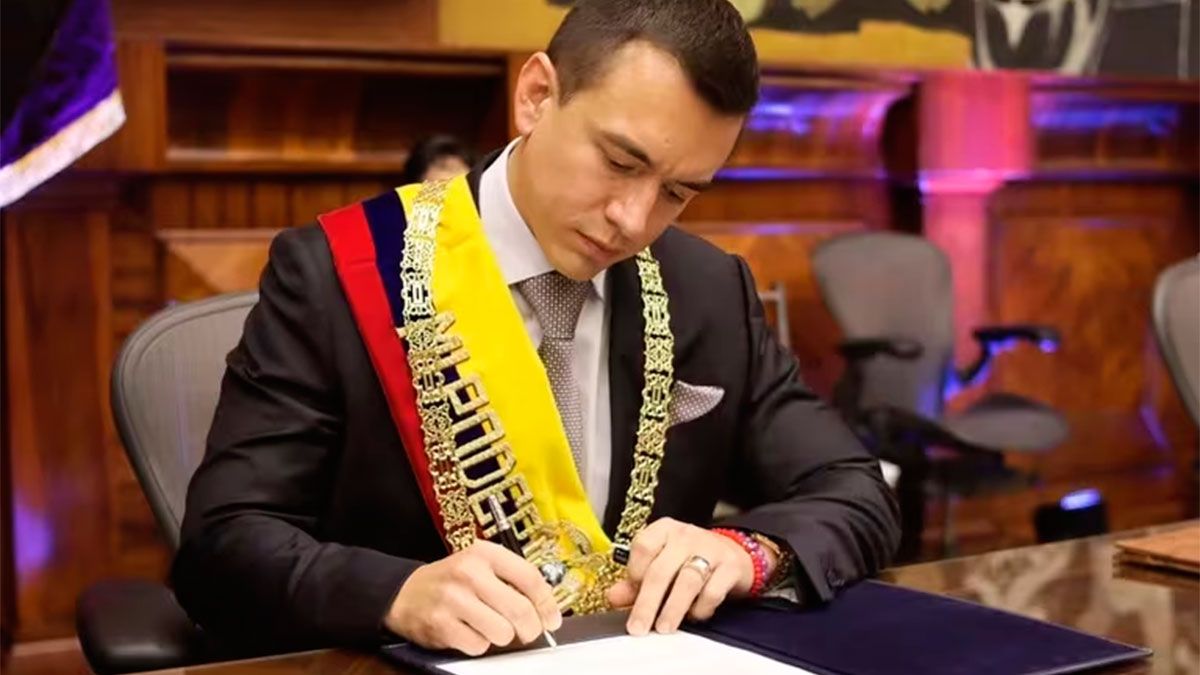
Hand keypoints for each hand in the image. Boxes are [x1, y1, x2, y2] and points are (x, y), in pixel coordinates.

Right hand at [385, 540, 562, 655]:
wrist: (404, 592)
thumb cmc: (451, 581)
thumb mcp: (480, 565)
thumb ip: (512, 579)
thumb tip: (546, 608)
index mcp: (485, 554)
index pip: (530, 578)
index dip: (547, 603)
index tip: (553, 618)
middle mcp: (470, 573)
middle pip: (520, 609)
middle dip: (531, 628)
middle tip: (529, 632)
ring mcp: (454, 599)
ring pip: (502, 632)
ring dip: (501, 637)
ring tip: (489, 627)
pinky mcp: (442, 624)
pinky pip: (479, 646)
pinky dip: (479, 644)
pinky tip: (469, 632)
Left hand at [605, 518, 767, 635]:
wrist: (734, 556)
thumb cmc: (689, 562)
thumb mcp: (662, 564)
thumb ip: (636, 582)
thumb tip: (612, 597)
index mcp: (664, 530)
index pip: (643, 546)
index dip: (634, 572)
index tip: (630, 596)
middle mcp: (686, 535)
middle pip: (661, 569)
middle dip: (647, 603)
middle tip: (638, 628)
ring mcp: (711, 549)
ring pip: (687, 581)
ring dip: (672, 608)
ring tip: (663, 628)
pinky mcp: (731, 566)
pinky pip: (713, 591)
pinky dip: (701, 608)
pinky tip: (694, 616)